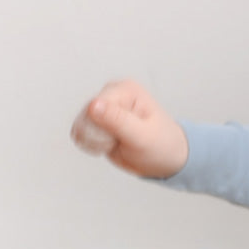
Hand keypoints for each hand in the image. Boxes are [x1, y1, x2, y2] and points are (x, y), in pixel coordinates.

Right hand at [70, 79, 188, 178]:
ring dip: (95, 141)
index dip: (102, 127)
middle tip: (120, 141)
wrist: (168, 158)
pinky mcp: (97, 123)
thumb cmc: (162, 145)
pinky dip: (93, 144)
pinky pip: (81, 134)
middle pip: (85, 116)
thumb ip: (117, 120)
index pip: (95, 105)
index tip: (119, 137)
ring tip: (117, 143)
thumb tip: (93, 105)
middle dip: (99, 135)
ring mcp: (103, 109)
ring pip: (80, 126)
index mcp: (125, 90)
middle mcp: (112, 95)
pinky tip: (109, 145)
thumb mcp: (142, 135)